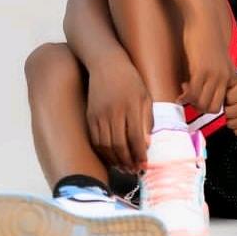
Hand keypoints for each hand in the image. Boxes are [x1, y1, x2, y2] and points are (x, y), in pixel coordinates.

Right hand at [86, 52, 152, 172]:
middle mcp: (115, 111)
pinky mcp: (90, 116)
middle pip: (119, 145)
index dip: (140, 154)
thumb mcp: (145, 96)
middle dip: (127, 161)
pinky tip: (111, 157)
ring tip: (124, 167)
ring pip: (105, 146)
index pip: (136, 137)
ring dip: (115, 160)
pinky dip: (102, 152)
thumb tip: (146, 144)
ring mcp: (100, 114)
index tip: (144, 164)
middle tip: (134, 170)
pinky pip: (95, 140)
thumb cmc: (130, 80)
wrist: (106, 65)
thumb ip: (147, 119)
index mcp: (132, 105)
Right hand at [180, 13, 236, 113]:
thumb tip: (208, 89)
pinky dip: (185, 96)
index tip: (201, 95)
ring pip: (202, 104)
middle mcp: (225, 77)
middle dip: (200, 107)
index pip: (224, 103)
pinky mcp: (201, 70)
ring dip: (191, 102)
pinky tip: (181, 88)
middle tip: (191, 98)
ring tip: (185, 91)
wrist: (205, 20)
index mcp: (231, 76)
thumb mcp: (221, 58)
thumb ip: (219, 73)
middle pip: (214, 108)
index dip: (210, 103)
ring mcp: (214, 75)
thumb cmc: (209, 37)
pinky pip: (192, 94)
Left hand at [225, 78, 236, 136]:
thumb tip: (219, 90)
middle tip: (230, 109)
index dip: (226, 99)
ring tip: (236, 115)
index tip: (228, 99)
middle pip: (230, 111)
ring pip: (233, 124)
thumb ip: (234, 83)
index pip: (229, 97)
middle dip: (227, 111)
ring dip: (231, 120)